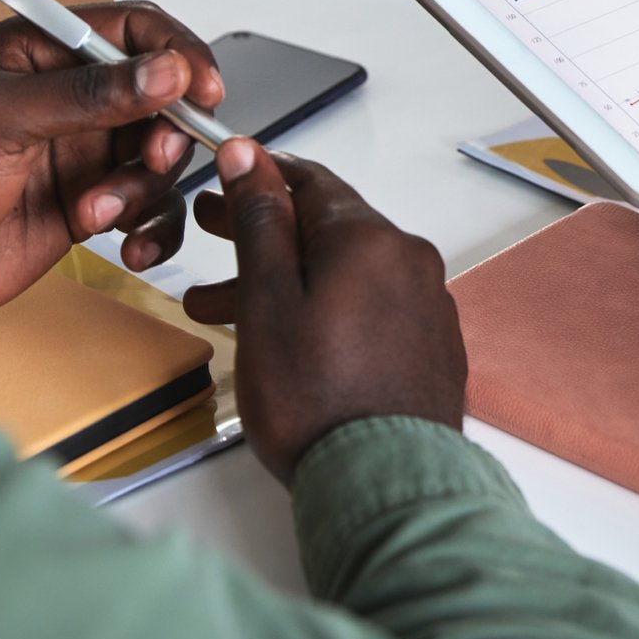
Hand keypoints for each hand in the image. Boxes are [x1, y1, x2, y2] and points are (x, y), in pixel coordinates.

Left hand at [0, 4, 224, 326]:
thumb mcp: (1, 120)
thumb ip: (89, 94)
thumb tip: (165, 72)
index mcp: (44, 53)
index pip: (135, 29)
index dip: (178, 53)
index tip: (202, 90)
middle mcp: (71, 98)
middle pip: (162, 97)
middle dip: (167, 132)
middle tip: (149, 160)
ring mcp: (84, 152)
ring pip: (160, 157)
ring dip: (143, 190)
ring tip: (98, 214)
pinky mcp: (91, 202)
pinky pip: (150, 208)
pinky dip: (153, 228)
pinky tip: (128, 246)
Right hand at [184, 142, 466, 484]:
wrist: (386, 480)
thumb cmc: (317, 399)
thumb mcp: (267, 301)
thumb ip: (260, 223)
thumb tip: (250, 157)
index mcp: (369, 239)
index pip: (311, 181)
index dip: (262, 175)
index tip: (225, 177)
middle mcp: (409, 259)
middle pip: (326, 228)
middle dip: (263, 231)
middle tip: (208, 232)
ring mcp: (426, 303)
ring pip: (344, 273)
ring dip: (284, 279)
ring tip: (219, 308)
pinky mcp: (431, 345)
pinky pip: (369, 308)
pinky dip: (324, 309)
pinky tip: (288, 338)